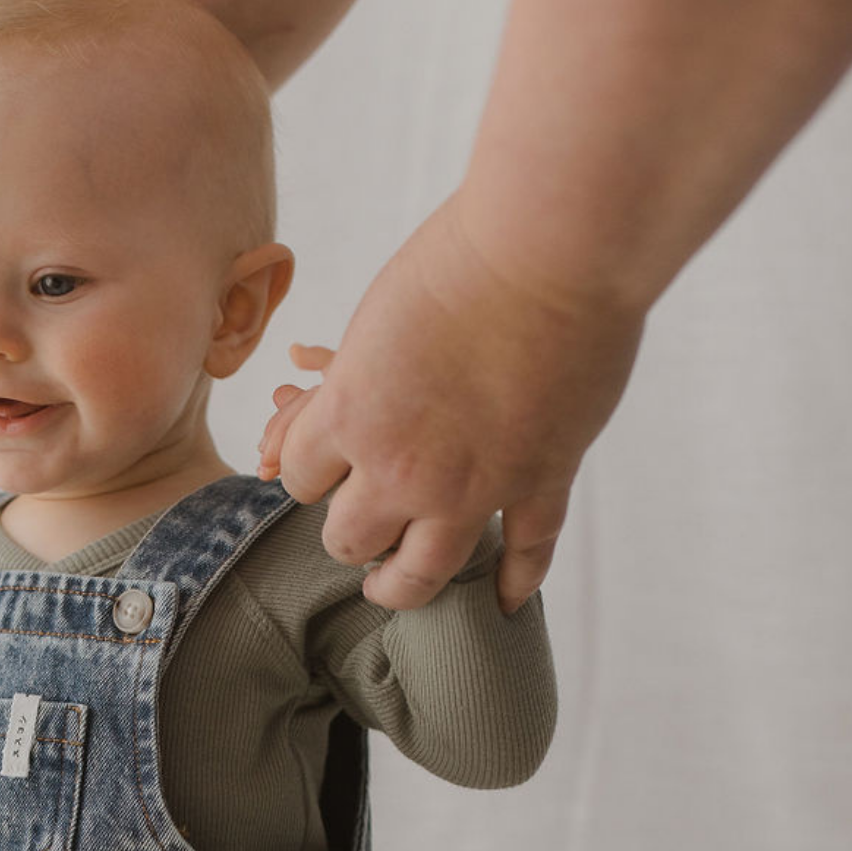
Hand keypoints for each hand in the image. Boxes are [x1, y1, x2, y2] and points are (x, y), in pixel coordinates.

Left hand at [262, 191, 644, 610]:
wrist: (553, 248)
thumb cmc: (457, 260)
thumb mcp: (373, 319)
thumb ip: (347, 382)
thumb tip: (306, 417)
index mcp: (350, 419)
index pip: (298, 480)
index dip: (309, 471)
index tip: (324, 464)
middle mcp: (404, 471)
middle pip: (347, 540)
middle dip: (347, 529)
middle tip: (360, 519)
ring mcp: (476, 488)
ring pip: (421, 575)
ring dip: (398, 585)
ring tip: (391, 584)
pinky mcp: (542, 481)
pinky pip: (526, 554)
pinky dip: (515, 583)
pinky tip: (504, 602)